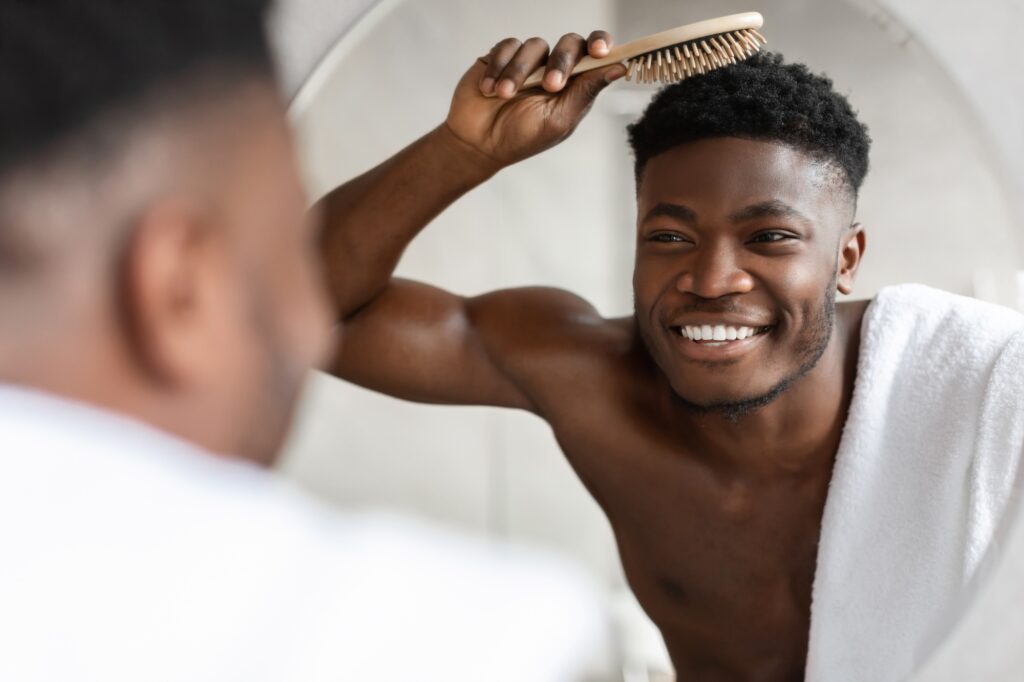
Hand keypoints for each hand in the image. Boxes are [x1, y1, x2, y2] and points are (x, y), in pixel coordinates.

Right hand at [443, 31, 626, 171]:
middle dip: (562, 61)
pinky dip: (498, 67)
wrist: (478, 143)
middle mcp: (554, 68)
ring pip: (534, 45)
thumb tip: (620, 68)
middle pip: (569, 43)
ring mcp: (529, 61)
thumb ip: (586, 92)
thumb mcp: (558, 120)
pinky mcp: (502, 56)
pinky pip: (506, 47)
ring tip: (504, 96)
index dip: (601, 44)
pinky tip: (490, 90)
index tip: (600, 50)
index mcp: (574, 85)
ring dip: (519, 71)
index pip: (595, 54)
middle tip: (550, 86)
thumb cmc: (521, 138)